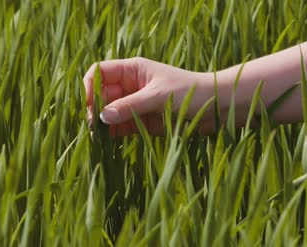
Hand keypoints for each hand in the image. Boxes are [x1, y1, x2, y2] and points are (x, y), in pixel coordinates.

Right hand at [83, 57, 220, 135]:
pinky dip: (113, 133)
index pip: (100, 72)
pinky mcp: (141, 121)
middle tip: (94, 126)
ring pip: (109, 112)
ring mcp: (135, 104)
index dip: (91, 86)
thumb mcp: (158, 96)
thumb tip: (102, 116)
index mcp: (132, 70)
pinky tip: (107, 141)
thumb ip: (130, 106)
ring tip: (98, 136)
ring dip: (102, 123)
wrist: (216, 106)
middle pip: (102, 95)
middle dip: (95, 108)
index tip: (90, 103)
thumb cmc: (190, 91)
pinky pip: (120, 126)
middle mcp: (130, 85)